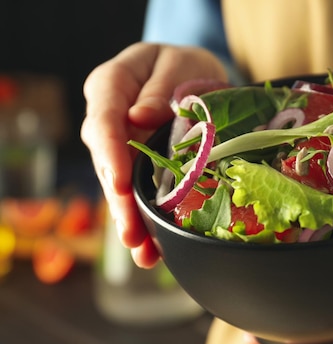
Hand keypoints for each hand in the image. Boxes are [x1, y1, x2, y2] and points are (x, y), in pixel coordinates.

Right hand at [81, 42, 226, 266]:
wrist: (192, 73)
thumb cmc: (184, 65)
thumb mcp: (179, 64)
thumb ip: (160, 88)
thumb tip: (140, 117)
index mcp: (111, 86)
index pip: (104, 121)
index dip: (111, 154)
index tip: (119, 182)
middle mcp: (110, 119)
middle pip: (107, 162)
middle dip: (120, 202)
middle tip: (132, 234)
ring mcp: (121, 146)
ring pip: (120, 185)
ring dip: (131, 220)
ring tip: (144, 253)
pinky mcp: (136, 165)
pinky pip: (137, 192)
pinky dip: (146, 220)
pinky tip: (153, 249)